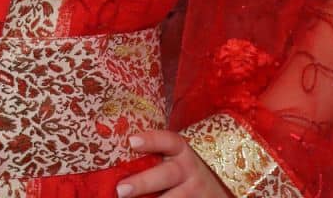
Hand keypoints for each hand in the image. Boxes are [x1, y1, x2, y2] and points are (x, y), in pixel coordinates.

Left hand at [115, 130, 234, 196]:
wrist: (216, 193)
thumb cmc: (184, 174)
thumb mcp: (175, 161)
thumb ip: (155, 158)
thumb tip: (117, 163)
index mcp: (182, 152)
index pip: (169, 141)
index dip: (151, 140)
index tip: (131, 141)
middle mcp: (190, 170)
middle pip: (167, 174)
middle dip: (143, 182)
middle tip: (121, 189)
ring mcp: (196, 191)